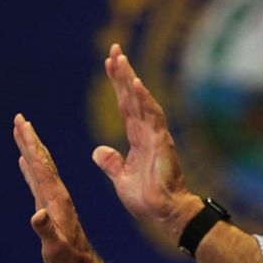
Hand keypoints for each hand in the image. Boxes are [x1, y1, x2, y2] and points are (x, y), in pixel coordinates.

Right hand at [14, 113, 96, 262]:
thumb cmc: (66, 258)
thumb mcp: (54, 247)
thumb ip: (45, 231)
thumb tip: (37, 215)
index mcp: (57, 197)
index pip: (42, 165)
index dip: (31, 145)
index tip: (23, 125)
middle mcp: (56, 193)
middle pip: (41, 160)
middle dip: (29, 139)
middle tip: (19, 118)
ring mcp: (53, 197)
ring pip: (40, 166)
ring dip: (30, 148)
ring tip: (21, 131)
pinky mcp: (50, 204)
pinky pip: (38, 179)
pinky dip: (30, 167)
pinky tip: (24, 160)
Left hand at [92, 44, 196, 242]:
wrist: (163, 213)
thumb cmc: (146, 199)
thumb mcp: (121, 179)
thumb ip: (111, 163)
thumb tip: (99, 151)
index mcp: (137, 139)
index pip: (125, 106)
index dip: (117, 85)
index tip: (109, 64)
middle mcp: (147, 132)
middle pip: (132, 97)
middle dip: (122, 73)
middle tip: (114, 49)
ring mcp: (156, 135)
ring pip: (141, 101)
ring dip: (130, 79)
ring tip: (120, 58)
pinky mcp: (162, 142)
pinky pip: (153, 115)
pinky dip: (145, 98)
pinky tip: (136, 82)